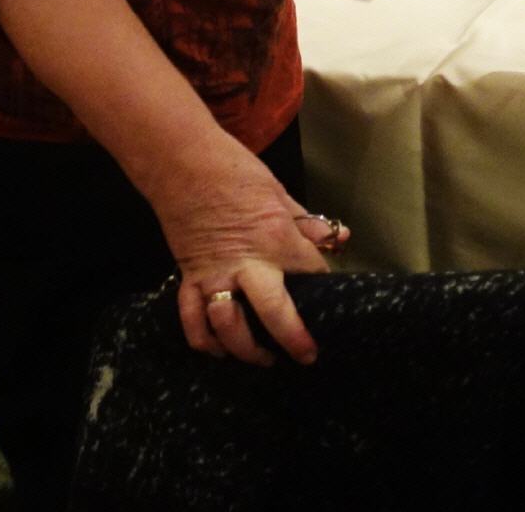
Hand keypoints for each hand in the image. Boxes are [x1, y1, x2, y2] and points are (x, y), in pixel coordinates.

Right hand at [163, 139, 343, 366]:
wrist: (183, 164)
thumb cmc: (237, 173)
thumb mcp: (281, 194)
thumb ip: (308, 223)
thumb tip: (340, 239)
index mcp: (276, 238)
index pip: (311, 272)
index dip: (324, 286)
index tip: (331, 299)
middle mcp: (246, 263)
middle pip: (273, 312)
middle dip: (292, 339)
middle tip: (306, 357)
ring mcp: (214, 274)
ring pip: (227, 326)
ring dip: (245, 350)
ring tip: (264, 359)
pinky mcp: (188, 278)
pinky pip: (192, 319)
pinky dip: (204, 341)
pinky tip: (219, 352)